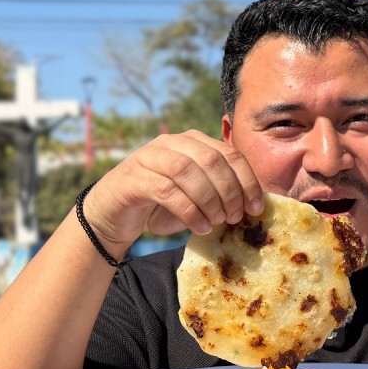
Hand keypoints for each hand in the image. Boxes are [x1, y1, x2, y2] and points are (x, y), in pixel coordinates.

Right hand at [82, 131, 265, 256]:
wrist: (111, 216)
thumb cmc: (157, 207)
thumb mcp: (193, 197)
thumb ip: (217, 193)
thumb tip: (252, 206)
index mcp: (191, 142)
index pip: (228, 153)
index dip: (247, 180)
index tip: (256, 207)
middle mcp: (170, 143)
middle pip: (211, 160)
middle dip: (230, 191)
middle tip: (235, 217)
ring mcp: (148, 158)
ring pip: (187, 171)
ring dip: (210, 200)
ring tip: (217, 222)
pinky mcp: (132, 178)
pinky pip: (167, 191)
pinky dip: (189, 211)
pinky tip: (200, 226)